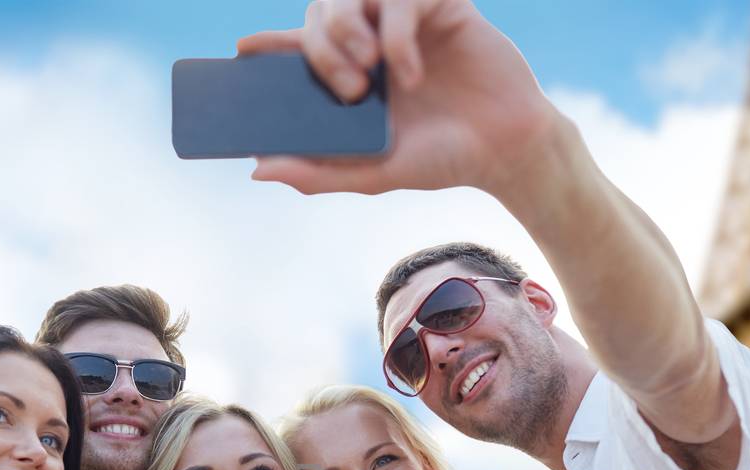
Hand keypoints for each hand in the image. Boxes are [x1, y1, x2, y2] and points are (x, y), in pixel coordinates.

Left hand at [237, 0, 562, 196]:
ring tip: (367, 72)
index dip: (270, 44)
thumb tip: (258, 170)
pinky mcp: (441, 4)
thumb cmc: (443, 159)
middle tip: (347, 89)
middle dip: (319, 46)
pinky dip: (396, 34)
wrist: (507, 150)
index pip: (300, 47)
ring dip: (344, 27)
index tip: (243, 53)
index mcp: (355, 74)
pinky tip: (411, 74)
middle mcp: (375, 39)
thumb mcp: (374, 172)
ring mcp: (405, 18)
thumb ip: (319, 172)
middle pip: (319, 12)